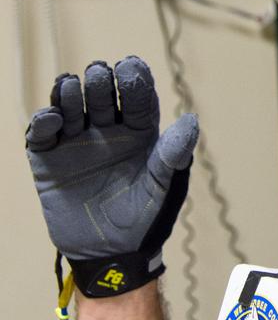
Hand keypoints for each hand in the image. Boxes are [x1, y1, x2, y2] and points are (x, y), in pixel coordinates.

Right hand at [26, 57, 197, 296]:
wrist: (110, 253)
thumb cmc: (144, 220)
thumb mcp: (162, 187)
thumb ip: (174, 155)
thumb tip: (191, 120)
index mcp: (139, 131)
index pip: (136, 96)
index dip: (133, 78)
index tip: (130, 66)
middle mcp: (108, 130)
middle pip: (101, 93)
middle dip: (99, 80)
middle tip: (99, 76)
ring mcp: (77, 141)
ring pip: (71, 105)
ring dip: (71, 93)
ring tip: (73, 89)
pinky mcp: (49, 158)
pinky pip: (43, 133)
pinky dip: (45, 121)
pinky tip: (53, 119)